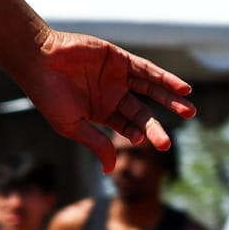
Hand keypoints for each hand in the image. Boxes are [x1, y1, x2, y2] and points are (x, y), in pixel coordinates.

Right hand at [23, 30, 195, 169]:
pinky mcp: (120, 59)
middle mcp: (111, 95)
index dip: (138, 135)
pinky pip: (148, 70)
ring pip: (150, 90)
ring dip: (169, 100)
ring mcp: (117, 77)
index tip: (144, 143)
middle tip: (167, 143)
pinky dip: (165, 79)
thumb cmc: (49, 96)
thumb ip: (96, 143)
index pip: (126, 127)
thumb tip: (110, 170)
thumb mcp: (73, 126)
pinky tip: (182, 89)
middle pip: (141, 114)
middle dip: (155, 127)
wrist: (39, 60)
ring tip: (189, 111)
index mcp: (99, 113)